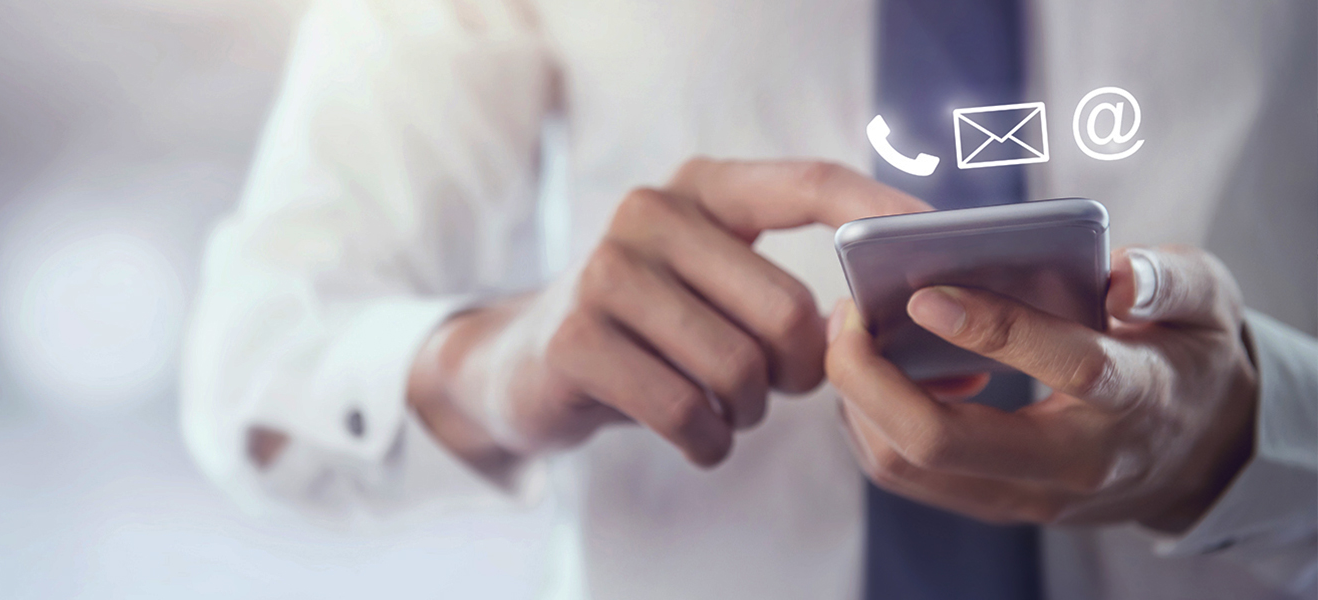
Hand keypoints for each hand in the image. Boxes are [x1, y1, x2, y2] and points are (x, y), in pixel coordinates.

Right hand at [409, 158, 927, 479]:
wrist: (525, 365)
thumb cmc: (651, 330)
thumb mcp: (713, 286)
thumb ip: (789, 287)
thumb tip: (910, 330)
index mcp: (699, 188)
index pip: (806, 184)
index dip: (875, 212)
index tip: (933, 243)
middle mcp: (648, 213)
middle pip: (785, 311)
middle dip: (801, 372)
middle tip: (781, 388)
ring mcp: (605, 272)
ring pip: (737, 368)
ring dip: (748, 412)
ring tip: (728, 409)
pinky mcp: (577, 339)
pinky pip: (685, 410)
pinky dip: (707, 441)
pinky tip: (698, 436)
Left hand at [826, 245, 1259, 530]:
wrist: (1200, 454)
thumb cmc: (1189, 359)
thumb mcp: (1205, 304)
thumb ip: (1169, 281)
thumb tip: (1118, 275)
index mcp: (1137, 398)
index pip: (1067, 367)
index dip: (994, 329)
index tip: (926, 293)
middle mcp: (1075, 462)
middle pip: (944, 443)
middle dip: (871, 378)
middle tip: (848, 311)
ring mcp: (1028, 495)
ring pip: (908, 466)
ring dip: (859, 399)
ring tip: (852, 332)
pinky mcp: (994, 501)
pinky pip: (907, 471)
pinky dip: (873, 420)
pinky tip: (875, 369)